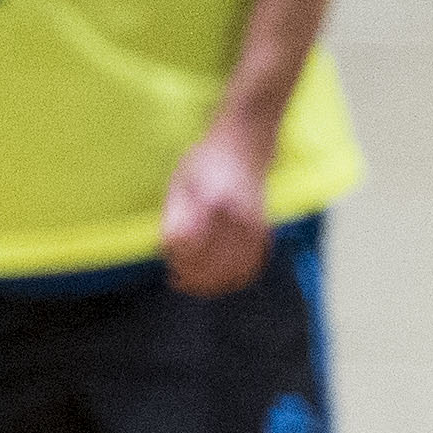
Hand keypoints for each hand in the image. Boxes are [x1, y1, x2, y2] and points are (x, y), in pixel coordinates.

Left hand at [160, 127, 274, 296]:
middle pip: (214, 263)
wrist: (245, 146)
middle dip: (193, 278)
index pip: (190, 246)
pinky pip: (253, 265)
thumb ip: (176, 217)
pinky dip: (237, 279)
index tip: (166, 262)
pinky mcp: (265, 232)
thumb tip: (170, 251)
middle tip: (177, 280)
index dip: (177, 260)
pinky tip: (223, 283)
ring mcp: (255, 226)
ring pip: (235, 270)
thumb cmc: (206, 161)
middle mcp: (238, 217)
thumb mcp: (180, 182)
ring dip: (214, 284)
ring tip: (196, 287)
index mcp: (212, 203)